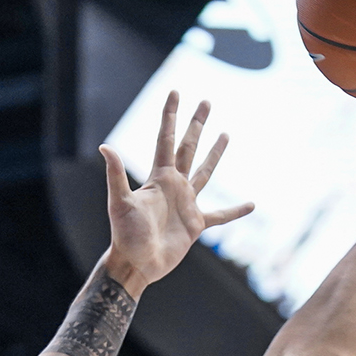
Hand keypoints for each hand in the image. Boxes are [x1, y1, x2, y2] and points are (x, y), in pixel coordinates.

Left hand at [96, 92, 255, 295]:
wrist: (136, 263)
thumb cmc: (125, 234)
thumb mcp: (119, 202)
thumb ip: (116, 175)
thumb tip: (105, 147)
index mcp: (159, 177)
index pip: (166, 139)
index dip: (170, 116)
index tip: (176, 92)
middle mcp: (174, 185)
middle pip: (188, 147)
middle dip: (196, 124)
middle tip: (206, 102)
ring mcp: (186, 204)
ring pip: (205, 172)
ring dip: (215, 154)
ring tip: (226, 134)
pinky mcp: (195, 225)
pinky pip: (220, 215)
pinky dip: (235, 211)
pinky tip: (251, 205)